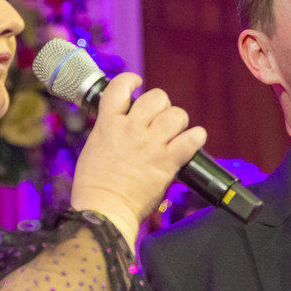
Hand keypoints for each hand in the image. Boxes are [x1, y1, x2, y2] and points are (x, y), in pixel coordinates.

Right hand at [71, 73, 206, 243]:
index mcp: (108, 124)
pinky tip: (191, 141)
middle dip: (161, 106)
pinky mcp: (166, 162)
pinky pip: (191, 139)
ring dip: (178, 122)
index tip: (137, 83)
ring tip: (173, 134)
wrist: (103, 209)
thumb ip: (110, 130)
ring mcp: (150, 144)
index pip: (120, 87)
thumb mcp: (94, 147)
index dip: (131, 80)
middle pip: (157, 98)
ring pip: (176, 115)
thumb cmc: (94, 185)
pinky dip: (195, 138)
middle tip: (158, 120)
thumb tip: (122, 123)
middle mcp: (130, 129)